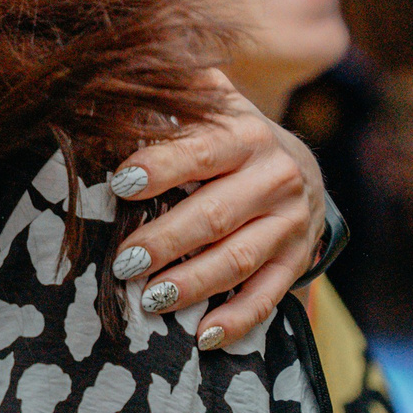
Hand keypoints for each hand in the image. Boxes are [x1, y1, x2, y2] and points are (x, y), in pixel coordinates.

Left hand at [108, 77, 327, 347]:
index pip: (202, 151)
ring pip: (238, 260)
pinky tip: (200, 338)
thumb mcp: (212, 107)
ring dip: (192, 283)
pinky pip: (267, 298)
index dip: (161, 167)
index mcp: (247, 135)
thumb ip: (176, 92)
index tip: (120, 184)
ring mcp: (289, 225)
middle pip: (216, 215)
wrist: (300, 171)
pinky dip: (235, 321)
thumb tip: (112, 75)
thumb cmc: (230, 141)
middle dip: (167, 240)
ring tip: (149, 300)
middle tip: (125, 261)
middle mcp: (275, 178)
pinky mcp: (295, 263)